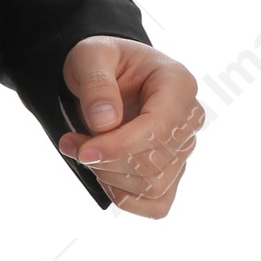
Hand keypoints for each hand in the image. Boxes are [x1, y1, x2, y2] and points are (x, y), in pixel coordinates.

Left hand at [58, 36, 203, 218]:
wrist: (107, 74)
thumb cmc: (102, 62)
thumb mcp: (90, 57)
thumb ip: (97, 85)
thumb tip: (105, 122)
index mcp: (178, 84)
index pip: (158, 129)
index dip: (119, 146)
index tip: (82, 151)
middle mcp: (189, 119)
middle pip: (153, 162)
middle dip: (105, 160)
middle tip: (71, 142)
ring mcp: (183, 148)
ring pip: (152, 185)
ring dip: (107, 176)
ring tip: (81, 150)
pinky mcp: (172, 171)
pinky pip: (157, 204)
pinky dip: (126, 198)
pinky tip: (103, 177)